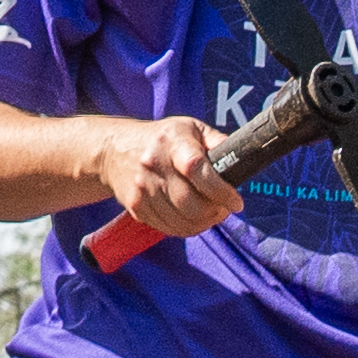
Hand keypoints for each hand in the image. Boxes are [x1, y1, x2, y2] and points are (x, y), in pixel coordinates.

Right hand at [98, 116, 239, 238]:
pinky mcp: (137, 207)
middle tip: (225, 208)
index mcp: (172, 143)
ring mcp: (143, 189)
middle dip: (215, 211)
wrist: (115, 150)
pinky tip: (195, 218)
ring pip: (182, 221)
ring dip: (204, 223)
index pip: (197, 170)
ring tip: (212, 213)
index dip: (220, 191)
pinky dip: (188, 228)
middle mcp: (154, 165)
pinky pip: (169, 228)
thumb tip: (243, 157)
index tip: (236, 202)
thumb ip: (217, 141)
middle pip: (190, 203)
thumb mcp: (191, 128)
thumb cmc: (162, 139)